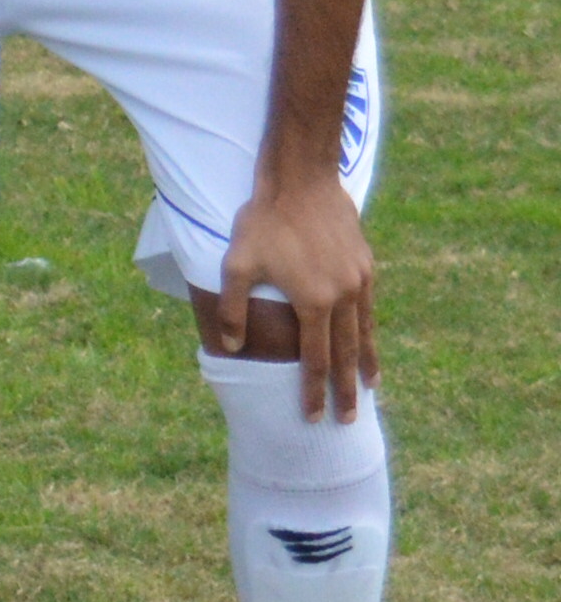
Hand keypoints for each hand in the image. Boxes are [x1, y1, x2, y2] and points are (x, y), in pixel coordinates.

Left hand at [210, 166, 377, 420]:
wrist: (302, 181)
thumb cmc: (263, 221)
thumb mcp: (236, 264)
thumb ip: (234, 308)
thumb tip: (232, 347)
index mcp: (313, 301)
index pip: (315, 359)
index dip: (313, 390)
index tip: (313, 416)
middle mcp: (342, 297)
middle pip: (346, 354)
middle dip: (346, 390)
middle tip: (349, 420)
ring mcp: (359, 281)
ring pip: (364, 333)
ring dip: (365, 363)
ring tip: (368, 387)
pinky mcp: (365, 266)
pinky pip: (368, 309)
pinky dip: (369, 331)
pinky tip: (367, 341)